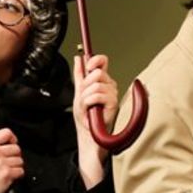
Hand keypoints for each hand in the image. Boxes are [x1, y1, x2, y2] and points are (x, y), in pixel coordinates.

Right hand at [0, 128, 23, 192]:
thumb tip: (11, 140)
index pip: (7, 133)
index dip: (12, 139)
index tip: (12, 144)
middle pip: (17, 148)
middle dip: (15, 156)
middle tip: (7, 162)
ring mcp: (1, 163)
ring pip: (20, 160)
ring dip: (16, 166)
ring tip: (6, 170)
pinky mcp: (7, 174)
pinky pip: (21, 171)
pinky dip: (17, 175)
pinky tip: (8, 176)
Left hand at [73, 53, 118, 186]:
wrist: (88, 133)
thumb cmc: (85, 116)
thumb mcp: (78, 92)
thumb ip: (79, 75)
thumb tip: (78, 59)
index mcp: (102, 81)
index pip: (102, 61)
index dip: (95, 60)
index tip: (88, 66)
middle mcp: (109, 86)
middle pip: (97, 72)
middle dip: (85, 85)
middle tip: (84, 98)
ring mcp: (113, 94)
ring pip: (96, 84)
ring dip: (86, 97)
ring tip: (87, 107)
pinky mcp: (114, 103)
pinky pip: (98, 95)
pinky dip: (89, 102)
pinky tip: (91, 110)